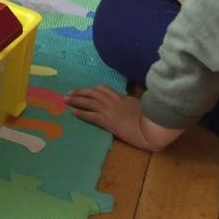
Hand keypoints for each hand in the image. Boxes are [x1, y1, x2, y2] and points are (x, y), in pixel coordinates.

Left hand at [64, 85, 183, 151]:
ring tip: (66, 99)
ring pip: (89, 102)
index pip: (105, 90)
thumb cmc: (152, 121)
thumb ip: (133, 104)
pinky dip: (81, 113)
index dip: (93, 90)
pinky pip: (91, 116)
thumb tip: (129, 103)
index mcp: (123, 98)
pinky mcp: (108, 122)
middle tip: (69, 92)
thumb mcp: (142, 107)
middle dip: (80, 92)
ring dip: (76, 100)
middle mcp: (114, 102)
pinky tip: (73, 113)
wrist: (153, 128)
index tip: (86, 90)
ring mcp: (110, 111)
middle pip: (93, 93)